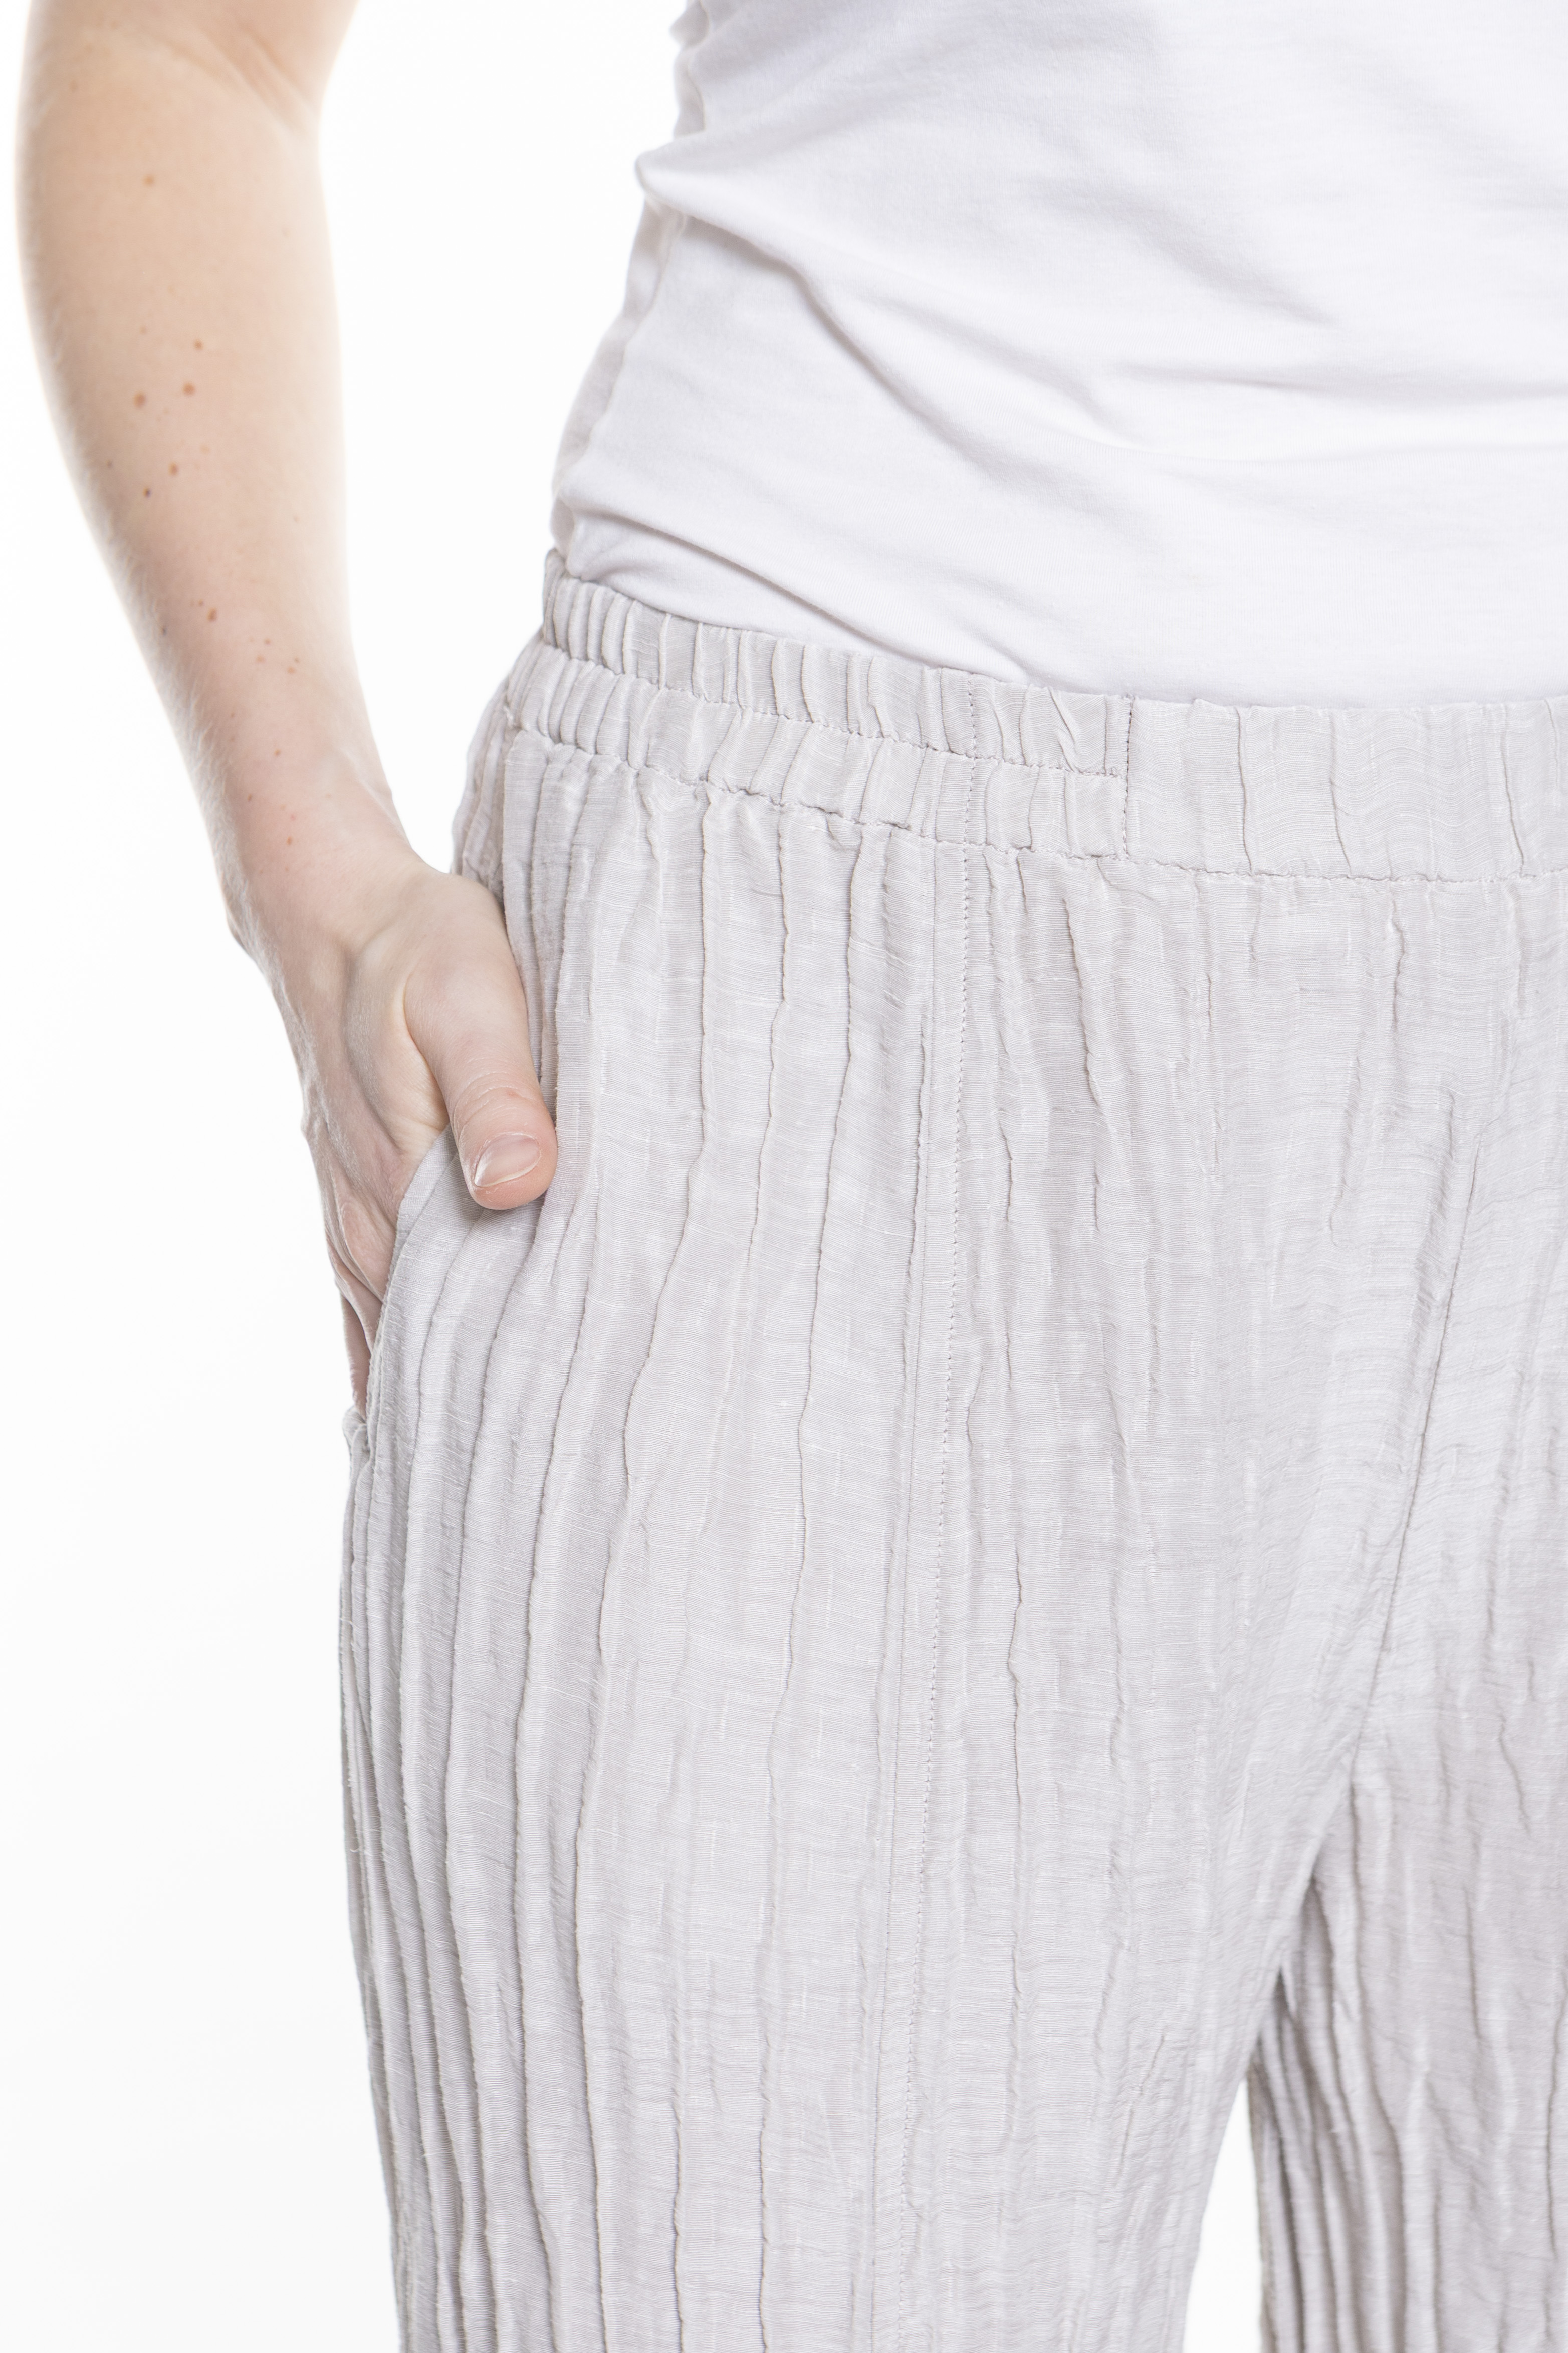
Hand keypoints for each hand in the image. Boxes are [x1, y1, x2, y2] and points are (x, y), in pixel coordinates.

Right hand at [268, 847, 556, 1413]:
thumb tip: (519, 1186)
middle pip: (439, 1354)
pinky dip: (424, 1364)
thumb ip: (498, 1095)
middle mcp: (370, 1229)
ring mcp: (360, 1227)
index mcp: (400, 1191)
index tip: (592, 1432)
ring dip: (472, 1387)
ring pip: (413, 1343)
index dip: (524, 1384)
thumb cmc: (421, 950)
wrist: (340, 913)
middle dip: (508, 1406)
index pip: (460, 1329)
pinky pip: (386, 1317)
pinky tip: (466, 1414)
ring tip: (552, 1456)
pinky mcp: (365, 1211)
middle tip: (597, 1462)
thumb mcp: (470, 999)